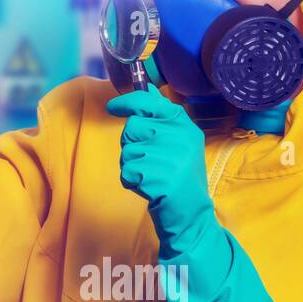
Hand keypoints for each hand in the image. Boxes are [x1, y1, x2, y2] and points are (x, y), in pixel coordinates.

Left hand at [105, 84, 211, 248]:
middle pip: (132, 127)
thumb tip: (146, 89)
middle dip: (132, 144)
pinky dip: (132, 181)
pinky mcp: (158, 176)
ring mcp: (170, 156)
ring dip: (133, 165)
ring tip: (154, 175)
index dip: (127, 102)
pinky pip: (127, 171)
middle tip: (153, 161)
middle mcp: (180, 136)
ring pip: (127, 151)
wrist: (190, 212)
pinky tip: (150, 187)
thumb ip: (162, 116)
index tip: (111, 107)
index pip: (149, 101)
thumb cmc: (178, 174)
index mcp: (184, 125)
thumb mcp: (178, 141)